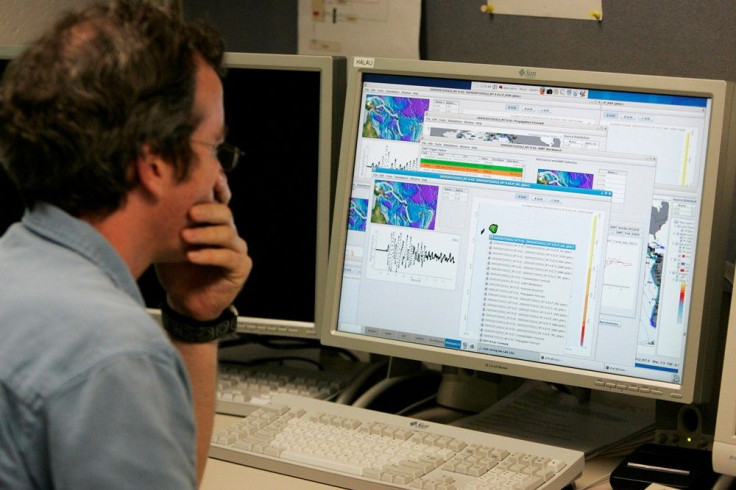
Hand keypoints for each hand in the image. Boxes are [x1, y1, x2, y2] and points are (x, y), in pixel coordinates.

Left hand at [156, 172, 251, 320]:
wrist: (184, 303)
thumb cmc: (176, 270)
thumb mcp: (168, 242)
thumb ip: (167, 222)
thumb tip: (150, 196)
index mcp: (212, 223)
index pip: (220, 200)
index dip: (217, 188)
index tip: (208, 179)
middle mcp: (228, 232)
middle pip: (225, 213)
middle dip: (208, 210)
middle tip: (190, 212)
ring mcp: (236, 249)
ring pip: (227, 233)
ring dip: (205, 234)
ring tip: (185, 237)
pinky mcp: (241, 267)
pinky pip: (228, 257)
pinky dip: (210, 255)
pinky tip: (193, 256)